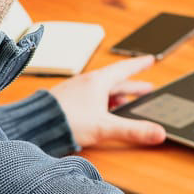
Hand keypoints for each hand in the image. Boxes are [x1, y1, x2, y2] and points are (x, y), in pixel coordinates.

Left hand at [48, 55, 166, 148]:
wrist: (35, 125)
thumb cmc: (67, 122)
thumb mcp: (105, 127)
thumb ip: (133, 131)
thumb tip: (158, 133)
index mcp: (98, 82)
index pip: (125, 69)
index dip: (139, 66)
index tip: (150, 60)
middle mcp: (86, 83)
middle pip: (115, 82)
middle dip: (132, 87)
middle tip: (147, 89)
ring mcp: (75, 91)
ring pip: (102, 90)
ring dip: (116, 96)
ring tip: (126, 105)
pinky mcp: (66, 101)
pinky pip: (89, 97)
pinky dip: (101, 103)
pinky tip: (100, 113)